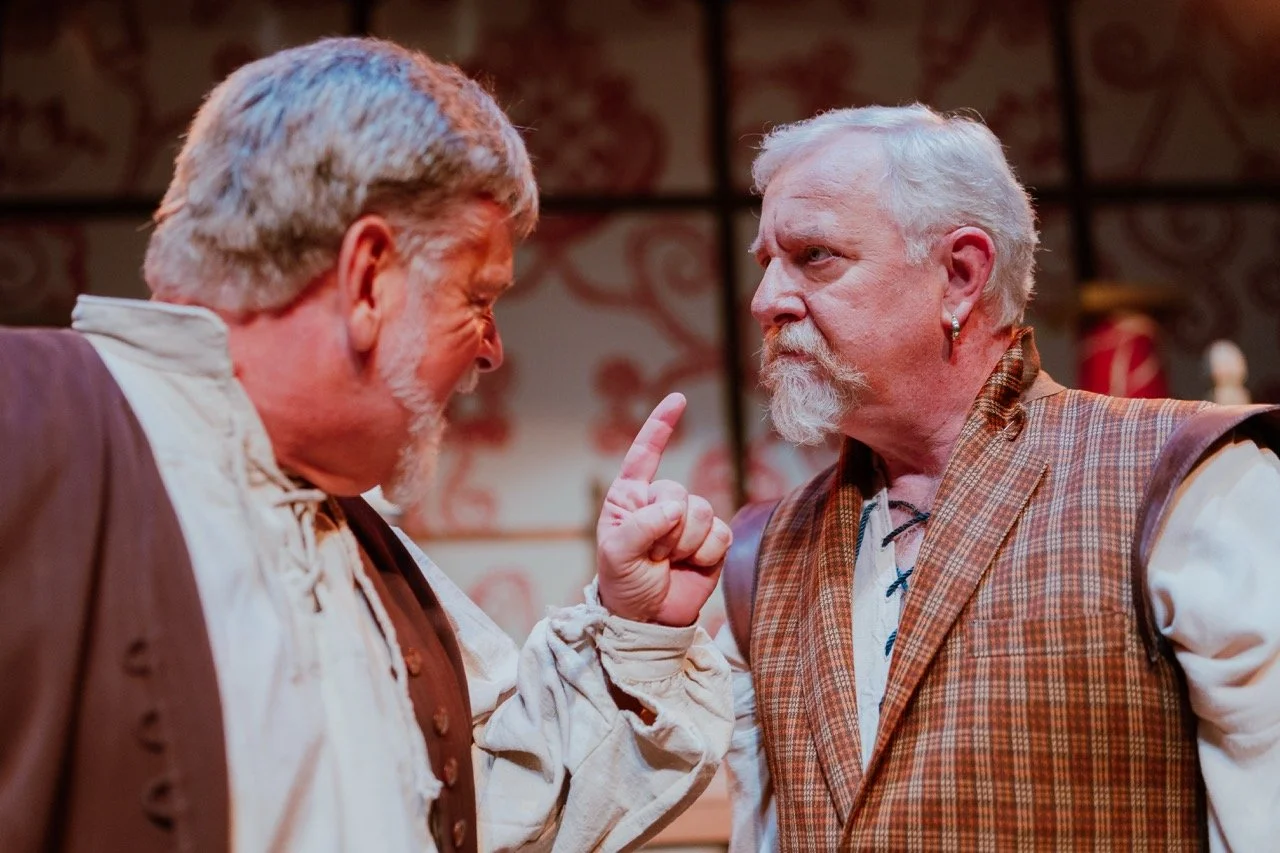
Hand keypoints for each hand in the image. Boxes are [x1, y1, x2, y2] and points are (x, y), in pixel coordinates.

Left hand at [596, 393, 732, 625]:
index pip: (644, 455)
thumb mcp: (617, 556)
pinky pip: (719, 533)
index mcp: (630, 498)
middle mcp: (660, 503)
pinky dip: (705, 553)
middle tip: (653, 555)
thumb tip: (675, 508)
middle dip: (666, 528)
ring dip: (685, 544)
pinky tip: (690, 566)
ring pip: (702, 512)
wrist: (650, 619)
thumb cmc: (623, 584)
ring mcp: (687, 521)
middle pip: (678, 491)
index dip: (660, 426)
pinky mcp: (711, 541)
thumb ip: (641, 527)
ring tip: (669, 562)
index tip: (677, 400)